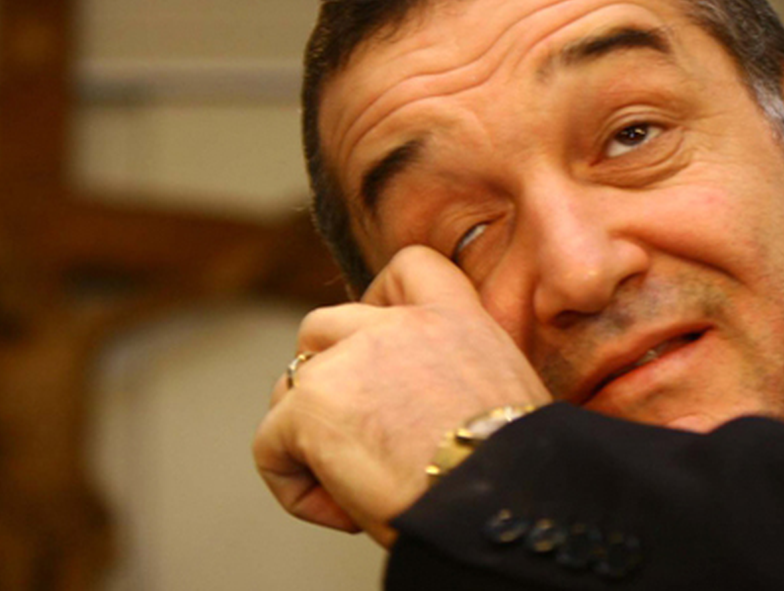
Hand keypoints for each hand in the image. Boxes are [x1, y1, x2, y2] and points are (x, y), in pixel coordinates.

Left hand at [252, 245, 551, 546]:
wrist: (501, 503)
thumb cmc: (513, 478)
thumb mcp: (505, 399)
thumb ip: (458, 380)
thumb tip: (423, 420)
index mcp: (456, 320)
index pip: (410, 267)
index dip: (382, 299)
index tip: (384, 347)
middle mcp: (398, 327)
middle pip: (321, 327)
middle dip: (325, 379)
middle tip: (358, 438)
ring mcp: (347, 361)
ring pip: (289, 387)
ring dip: (308, 436)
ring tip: (354, 489)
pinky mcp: (311, 406)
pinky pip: (270, 447)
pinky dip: (296, 487)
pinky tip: (345, 515)